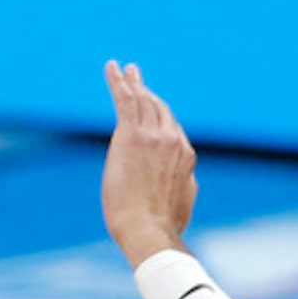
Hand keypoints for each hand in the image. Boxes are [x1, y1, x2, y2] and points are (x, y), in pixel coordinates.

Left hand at [101, 59, 196, 267]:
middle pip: (159, 108)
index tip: (149, 109)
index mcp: (185, 156)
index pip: (171, 128)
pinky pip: (125, 100)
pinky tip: (112, 69)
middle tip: (137, 77)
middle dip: (148, 91)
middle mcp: (172, 140)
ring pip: (143, 100)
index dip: (159, 117)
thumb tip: (185, 181)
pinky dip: (119, 82)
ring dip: (133, 82)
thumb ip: (182, 184)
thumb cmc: (161, 226)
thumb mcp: (181, 202)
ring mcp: (153, 136)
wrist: (148, 229)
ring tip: (124, 69)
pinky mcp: (131, 135)